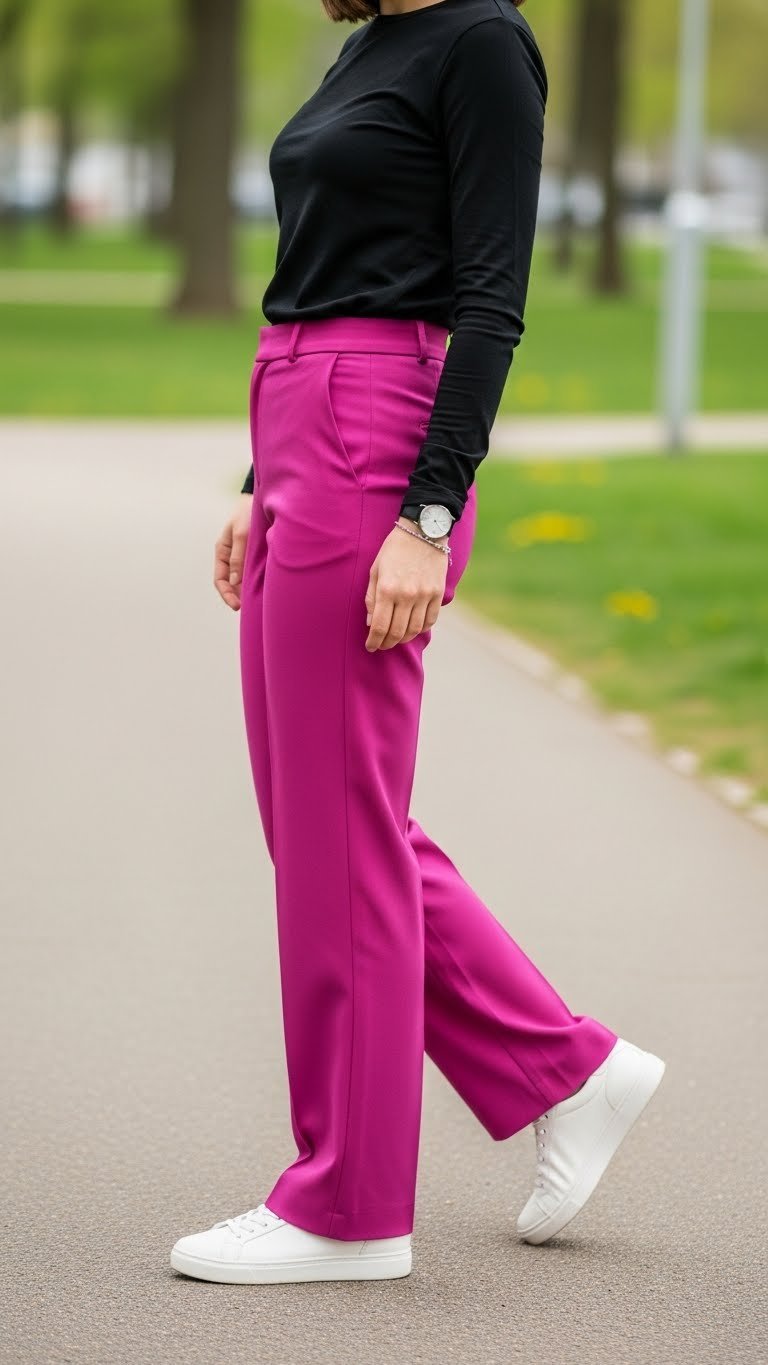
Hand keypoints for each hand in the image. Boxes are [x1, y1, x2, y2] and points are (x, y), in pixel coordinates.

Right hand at [214, 493, 252, 610]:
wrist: (262, 499)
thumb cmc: (248, 513)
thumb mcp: (241, 534)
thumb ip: (238, 557)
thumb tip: (235, 582)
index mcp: (222, 551)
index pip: (220, 580)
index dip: (227, 595)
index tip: (237, 606)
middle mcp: (231, 556)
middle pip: (231, 583)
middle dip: (237, 597)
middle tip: (248, 609)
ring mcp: (243, 556)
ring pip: (242, 580)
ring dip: (247, 591)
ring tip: (257, 603)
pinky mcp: (255, 555)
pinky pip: (252, 573)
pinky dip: (255, 582)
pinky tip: (264, 589)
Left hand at [364, 517, 448, 650]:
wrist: (423, 531)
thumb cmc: (394, 550)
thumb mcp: (375, 570)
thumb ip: (371, 598)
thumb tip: (371, 623)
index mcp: (387, 589)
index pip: (380, 626)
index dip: (374, 641)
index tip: (370, 647)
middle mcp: (407, 595)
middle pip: (397, 632)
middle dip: (387, 643)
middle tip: (382, 646)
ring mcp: (425, 595)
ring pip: (414, 629)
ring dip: (403, 638)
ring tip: (396, 639)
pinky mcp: (438, 593)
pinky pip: (430, 620)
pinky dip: (421, 628)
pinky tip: (413, 628)